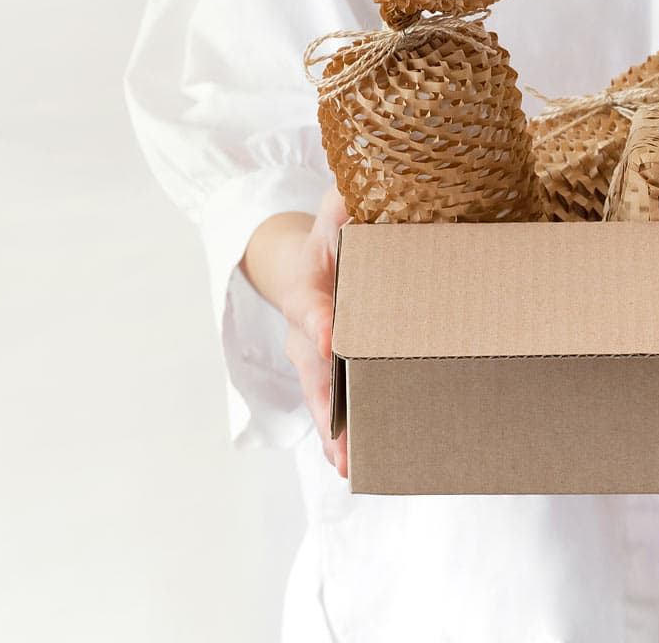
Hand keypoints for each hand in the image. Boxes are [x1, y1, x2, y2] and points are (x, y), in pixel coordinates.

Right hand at [245, 190, 350, 476]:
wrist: (302, 265)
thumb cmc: (331, 237)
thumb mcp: (336, 212)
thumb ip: (344, 205)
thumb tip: (356, 193)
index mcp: (308, 288)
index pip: (309, 306)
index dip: (317, 320)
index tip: (329, 334)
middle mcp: (305, 330)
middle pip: (312, 368)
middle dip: (325, 398)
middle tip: (339, 427)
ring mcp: (313, 360)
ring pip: (320, 399)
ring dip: (333, 432)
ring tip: (347, 464)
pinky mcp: (329, 378)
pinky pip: (332, 410)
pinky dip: (339, 438)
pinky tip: (353, 466)